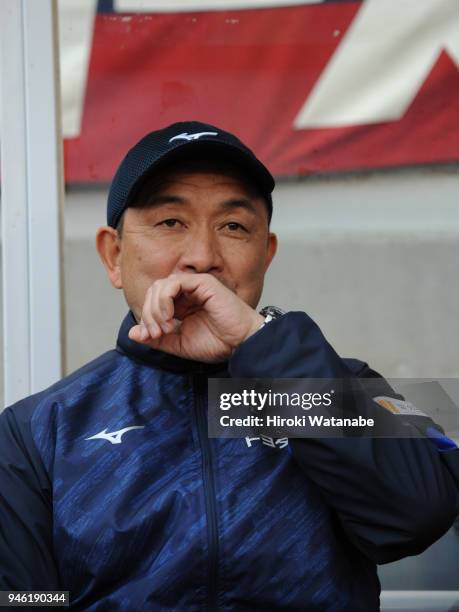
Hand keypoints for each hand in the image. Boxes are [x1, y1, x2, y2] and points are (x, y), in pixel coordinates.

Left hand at [128, 273, 264, 362]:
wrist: (241, 343)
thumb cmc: (218, 343)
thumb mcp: (179, 344)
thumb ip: (157, 338)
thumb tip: (133, 332)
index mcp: (181, 304)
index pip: (152, 301)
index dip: (146, 318)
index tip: (152, 337)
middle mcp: (186, 292)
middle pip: (153, 292)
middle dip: (148, 314)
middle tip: (157, 333)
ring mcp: (194, 285)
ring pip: (160, 286)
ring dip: (155, 308)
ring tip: (165, 327)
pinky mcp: (202, 282)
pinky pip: (173, 283)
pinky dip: (165, 299)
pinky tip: (170, 316)